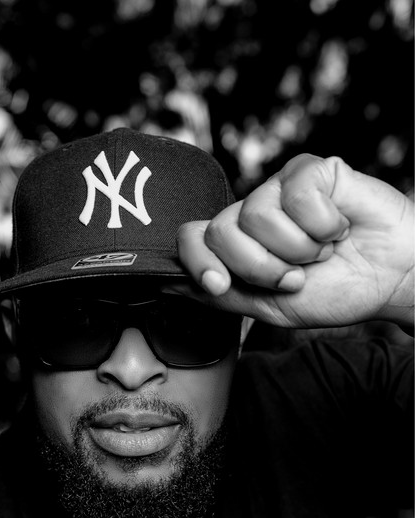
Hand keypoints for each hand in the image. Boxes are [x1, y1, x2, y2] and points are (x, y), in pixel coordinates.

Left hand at [174, 154, 413, 328]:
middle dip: (260, 267)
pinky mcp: (311, 170)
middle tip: (295, 275)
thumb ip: (220, 295)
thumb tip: (166, 283)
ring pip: (257, 216)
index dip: (199, 262)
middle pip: (221, 232)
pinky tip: (339, 226)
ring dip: (297, 249)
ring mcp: (279, 188)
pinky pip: (297, 195)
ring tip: (321, 250)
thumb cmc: (333, 291)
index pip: (191, 238)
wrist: (390, 280)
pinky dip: (323, 224)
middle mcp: (252, 213)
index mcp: (238, 244)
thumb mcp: (268, 307)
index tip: (220, 284)